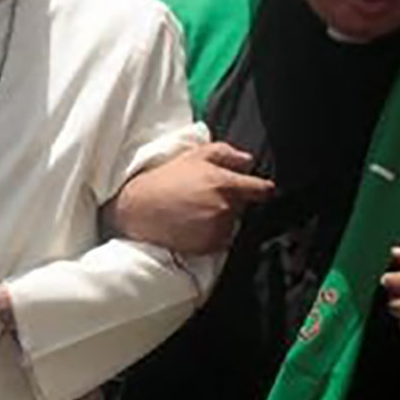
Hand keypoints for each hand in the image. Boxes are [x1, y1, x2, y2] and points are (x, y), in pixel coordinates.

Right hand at [105, 142, 274, 254]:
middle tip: (205, 198)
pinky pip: (220, 241)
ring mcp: (217, 228)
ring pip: (232, 225)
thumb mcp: (193, 156)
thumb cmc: (164, 180)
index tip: (258, 190)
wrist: (138, 209)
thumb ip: (225, 153)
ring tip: (196, 213)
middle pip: (243, 207)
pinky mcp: (209, 245)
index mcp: (225, 183)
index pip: (261, 189)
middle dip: (231, 202)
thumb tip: (247, 161)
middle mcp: (225, 207)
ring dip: (221, 220)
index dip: (260, 189)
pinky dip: (211, 236)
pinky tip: (192, 226)